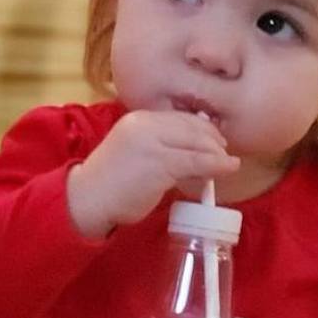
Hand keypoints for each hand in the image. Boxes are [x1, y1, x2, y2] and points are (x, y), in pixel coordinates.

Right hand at [66, 110, 239, 236]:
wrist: (87, 199)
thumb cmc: (111, 183)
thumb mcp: (136, 153)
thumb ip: (161, 147)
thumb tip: (196, 154)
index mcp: (139, 119)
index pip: (181, 118)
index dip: (203, 128)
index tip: (216, 141)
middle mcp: (146, 124)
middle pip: (192, 126)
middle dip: (214, 140)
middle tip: (225, 153)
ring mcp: (152, 142)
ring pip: (197, 143)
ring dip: (218, 154)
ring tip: (230, 163)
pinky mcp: (159, 164)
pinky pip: (196, 162)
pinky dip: (216, 165)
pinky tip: (228, 168)